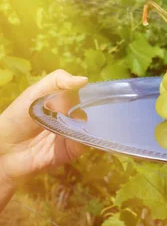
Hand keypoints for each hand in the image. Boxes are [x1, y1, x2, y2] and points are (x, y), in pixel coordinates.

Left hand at [0, 70, 87, 210]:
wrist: (3, 149)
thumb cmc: (17, 118)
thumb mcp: (34, 93)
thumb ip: (57, 81)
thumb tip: (84, 80)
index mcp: (66, 102)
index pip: (86, 93)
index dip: (89, 92)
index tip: (89, 90)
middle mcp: (73, 117)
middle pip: (92, 110)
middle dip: (90, 107)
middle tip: (80, 107)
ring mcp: (74, 134)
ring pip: (91, 126)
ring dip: (84, 122)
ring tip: (73, 121)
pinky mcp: (71, 151)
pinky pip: (84, 144)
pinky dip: (81, 138)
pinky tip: (71, 133)